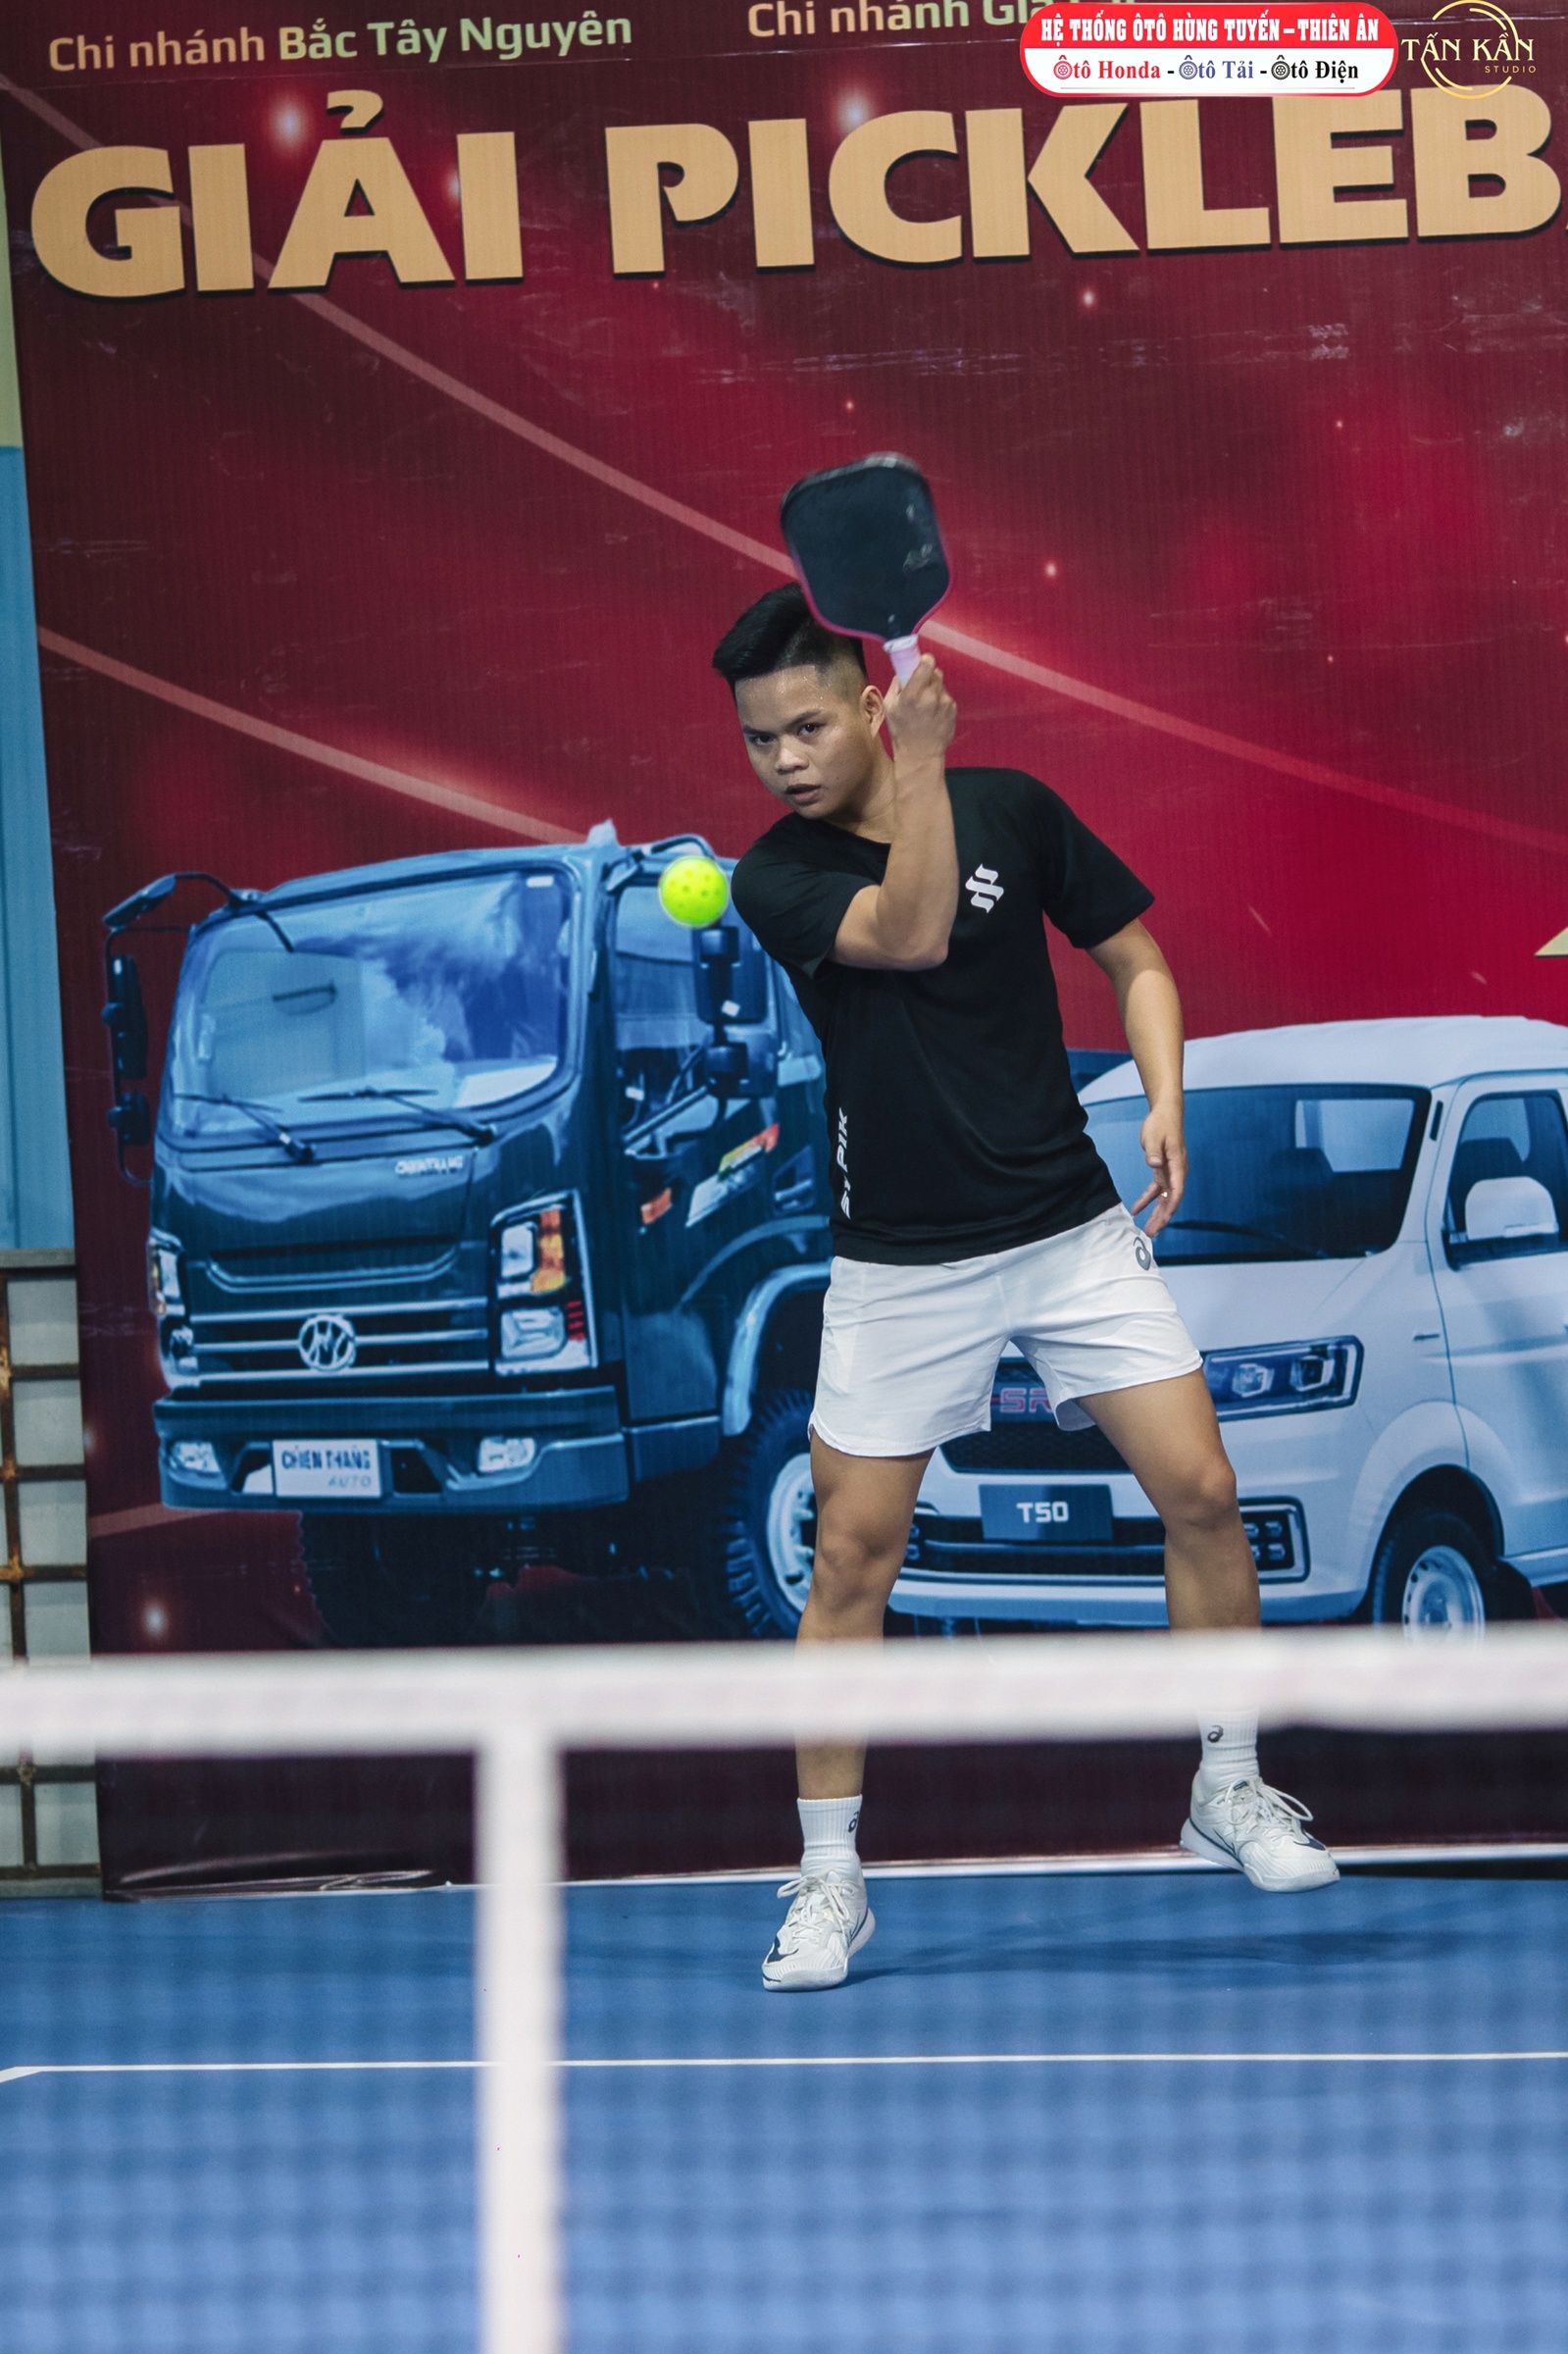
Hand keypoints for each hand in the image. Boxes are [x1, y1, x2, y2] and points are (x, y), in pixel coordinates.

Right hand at [883, 654, 955, 770]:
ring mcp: (945, 703)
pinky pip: (946, 696)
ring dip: (934, 689)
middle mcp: (931, 696)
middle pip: (935, 673)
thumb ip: (896, 686)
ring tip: (926, 705)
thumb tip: (903, 672)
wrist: (921, 754)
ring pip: (941, 684)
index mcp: (913, 695)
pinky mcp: (953, 709)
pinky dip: (940, 701)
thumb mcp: (889, 707)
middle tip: (920, 689)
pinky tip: (933, 714)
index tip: (922, 662)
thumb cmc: (901, 730)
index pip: (926, 665)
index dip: (925, 661)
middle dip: (927, 677)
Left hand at [1132, 1098, 1186, 1236]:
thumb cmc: (1161, 1124)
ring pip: (1164, 1198)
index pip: (1177, 1190)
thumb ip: (1153, 1152)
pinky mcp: (1163, 1170)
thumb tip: (1154, 1165)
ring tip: (1147, 1230)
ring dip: (1156, 1213)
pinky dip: (1147, 1200)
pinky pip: (1156, 1190)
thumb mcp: (1154, 1136)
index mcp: (1178, 1165)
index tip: (1164, 1220)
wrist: (1166, 1113)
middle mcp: (1177, 1172)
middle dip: (1162, 1217)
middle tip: (1152, 1233)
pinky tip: (1137, 1210)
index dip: (1171, 1206)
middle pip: (1171, 1199)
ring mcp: (1171, 1172)